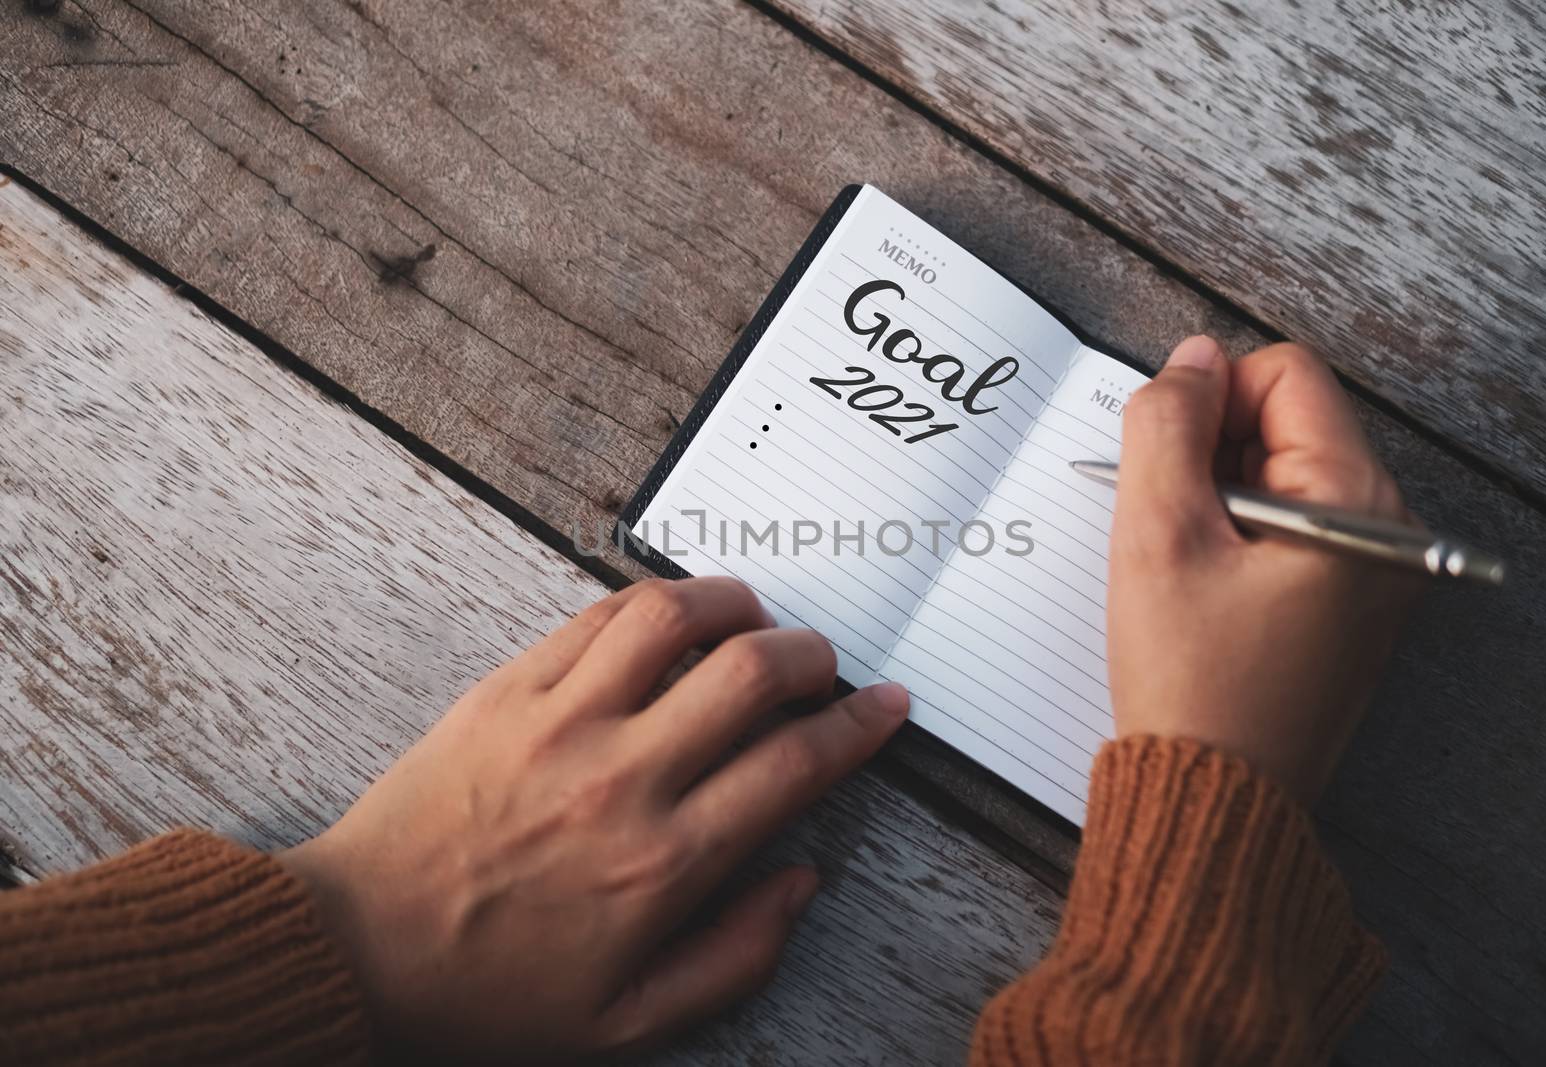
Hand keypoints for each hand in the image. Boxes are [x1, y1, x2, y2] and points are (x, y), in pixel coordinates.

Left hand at [279, 577, 907, 1060]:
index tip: (880, 708)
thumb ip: (736, 956)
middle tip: (821, 662)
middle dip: (811, 654)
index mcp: (662, 863)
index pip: (795, 765)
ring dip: (734, 603)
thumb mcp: (628, 1018)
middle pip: (752, 675)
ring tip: (753, 617)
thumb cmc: (487, 989)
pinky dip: (650, 602)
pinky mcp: (507, 690)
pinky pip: (595, 618)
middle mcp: (622, 779)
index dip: (857, 726)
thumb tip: (800, 881)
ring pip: (674, 618)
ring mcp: (561, 722)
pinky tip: (669, 617)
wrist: (359, 948)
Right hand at [1108, 336, 1416, 802]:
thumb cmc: (1190, 680)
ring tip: (1187, 570)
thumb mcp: (1158, 535)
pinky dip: (1232, 537)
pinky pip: (1285, 525)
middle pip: (1286, 421)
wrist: (1211, 798)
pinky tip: (1202, 592)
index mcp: (1357, 501)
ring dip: (1215, 498)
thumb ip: (1168, 424)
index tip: (1169, 471)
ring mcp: (1371, 566)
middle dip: (1211, 454)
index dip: (1208, 402)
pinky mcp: (1346, 599)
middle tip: (1174, 533)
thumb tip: (1190, 358)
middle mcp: (1386, 526)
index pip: (1284, 375)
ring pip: (1277, 473)